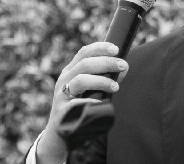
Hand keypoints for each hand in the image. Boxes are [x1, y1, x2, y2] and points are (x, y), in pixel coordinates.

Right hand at [36, 42, 128, 163]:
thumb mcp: (89, 88)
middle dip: (107, 63)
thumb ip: (103, 76)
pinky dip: (90, 101)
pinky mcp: (61, 113)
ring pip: (81, 80)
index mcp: (71, 71)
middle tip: (124, 65)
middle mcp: (64, 80)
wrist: (59, 136)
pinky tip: (101, 103)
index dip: (100, 48)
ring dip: (101, 81)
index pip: (84, 52)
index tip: (116, 49)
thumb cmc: (79, 107)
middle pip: (85, 64)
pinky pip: (76, 104)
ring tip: (116, 87)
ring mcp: (61, 96)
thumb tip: (123, 68)